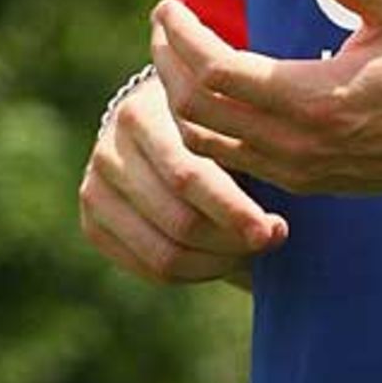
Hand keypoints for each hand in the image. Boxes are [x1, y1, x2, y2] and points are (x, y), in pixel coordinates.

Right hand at [79, 69, 288, 284]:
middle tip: (272, 240)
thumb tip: (289, 182)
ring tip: (252, 251)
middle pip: (179, 220)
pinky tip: (222, 258)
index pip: (189, 177)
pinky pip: (147, 266)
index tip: (279, 228)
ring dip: (217, 262)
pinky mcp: (92, 218)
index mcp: (142, 110)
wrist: (164, 112)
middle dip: (232, 239)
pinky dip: (192, 272)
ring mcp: (95, 184)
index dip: (236, 211)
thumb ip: (247, 136)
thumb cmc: (215, 112)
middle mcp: (110, 147)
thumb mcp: (228, 113)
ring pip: (164, 252)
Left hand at [150, 0, 381, 195]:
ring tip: (174, 57)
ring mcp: (296, 170)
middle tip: (162, 25)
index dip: (183, 38)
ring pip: (205, 144)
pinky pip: (230, 161)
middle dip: (167, 64)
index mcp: (314, 99)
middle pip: (196, 111)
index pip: (217, 72)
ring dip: (178, 99)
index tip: (169, 6)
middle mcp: (296, 143)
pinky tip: (207, 95)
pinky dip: (203, 128)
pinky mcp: (301, 183)